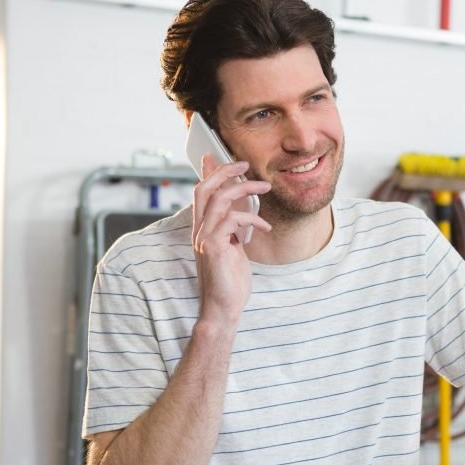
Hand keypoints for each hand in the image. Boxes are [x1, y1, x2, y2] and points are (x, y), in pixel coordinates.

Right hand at [192, 154, 270, 327]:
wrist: (224, 308)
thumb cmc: (231, 281)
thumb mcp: (234, 248)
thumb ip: (234, 228)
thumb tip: (240, 210)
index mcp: (203, 229)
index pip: (201, 193)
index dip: (208, 172)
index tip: (217, 156)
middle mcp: (199, 230)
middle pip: (204, 188)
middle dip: (224, 171)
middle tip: (244, 164)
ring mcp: (204, 238)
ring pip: (218, 199)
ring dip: (244, 188)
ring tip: (265, 187)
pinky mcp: (213, 248)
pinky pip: (231, 220)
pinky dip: (251, 219)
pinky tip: (265, 227)